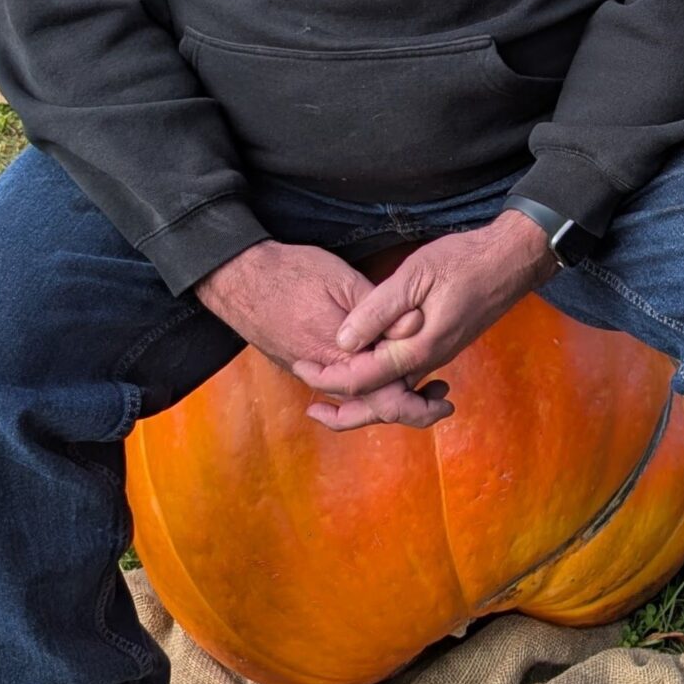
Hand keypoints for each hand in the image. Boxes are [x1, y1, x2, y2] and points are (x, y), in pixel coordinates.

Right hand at [194, 240, 451, 429]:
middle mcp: (325, 374)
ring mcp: (312, 371)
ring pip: (357, 400)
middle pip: (373, 407)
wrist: (241, 277)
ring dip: (390, 398)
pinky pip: (340, 387)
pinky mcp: (304, 364)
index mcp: (340, 359)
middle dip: (410, 409)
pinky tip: (386, 377)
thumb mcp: (344, 283)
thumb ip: (381, 312)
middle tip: (440, 402)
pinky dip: (367, 389)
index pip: (385, 396)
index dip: (417, 403)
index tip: (442, 401)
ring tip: (422, 390)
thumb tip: (418, 326)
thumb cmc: (293, 274)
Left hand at [289, 213, 556, 430]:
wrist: (514, 260)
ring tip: (331, 397)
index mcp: (419, 348)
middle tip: (312, 410)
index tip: (300, 364)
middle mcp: (429, 361)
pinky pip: (408, 379)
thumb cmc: (466, 262)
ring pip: (396, 393)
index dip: (327, 376)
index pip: (363, 378)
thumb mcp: (415, 276)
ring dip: (363, 398)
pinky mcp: (442, 346)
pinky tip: (369, 373)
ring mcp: (438, 356)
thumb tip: (342, 341)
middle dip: (345, 412)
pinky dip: (384, 385)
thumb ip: (377, 310)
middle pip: (381, 402)